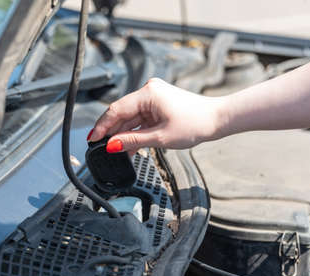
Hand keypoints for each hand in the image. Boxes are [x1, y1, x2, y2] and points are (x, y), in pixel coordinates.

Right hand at [88, 78, 228, 153]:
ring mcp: (154, 97)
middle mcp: (149, 91)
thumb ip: (132, 141)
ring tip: (116, 151)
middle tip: (100, 148)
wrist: (217, 119)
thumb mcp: (160, 137)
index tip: (92, 140)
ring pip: (131, 117)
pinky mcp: (158, 104)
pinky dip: (135, 131)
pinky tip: (129, 145)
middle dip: (112, 131)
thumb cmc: (195, 124)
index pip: (116, 110)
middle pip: (122, 113)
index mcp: (148, 94)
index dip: (102, 126)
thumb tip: (111, 145)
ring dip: (124, 133)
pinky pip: (141, 118)